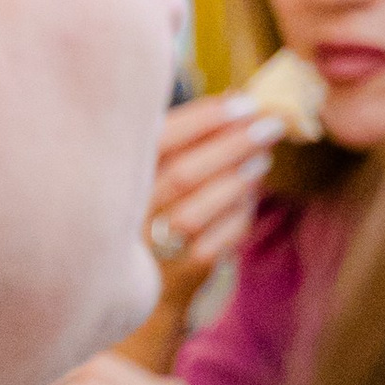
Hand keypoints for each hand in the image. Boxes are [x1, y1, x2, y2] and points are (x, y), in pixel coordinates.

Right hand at [144, 95, 276, 303]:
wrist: (136, 285)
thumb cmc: (149, 211)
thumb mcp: (149, 171)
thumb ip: (182, 139)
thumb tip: (234, 98)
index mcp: (116, 181)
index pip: (159, 141)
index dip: (203, 119)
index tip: (242, 102)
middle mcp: (128, 215)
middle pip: (183, 175)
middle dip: (232, 144)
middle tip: (268, 124)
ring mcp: (152, 249)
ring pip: (198, 210)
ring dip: (237, 179)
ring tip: (262, 157)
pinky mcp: (181, 274)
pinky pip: (217, 241)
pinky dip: (239, 213)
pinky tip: (250, 194)